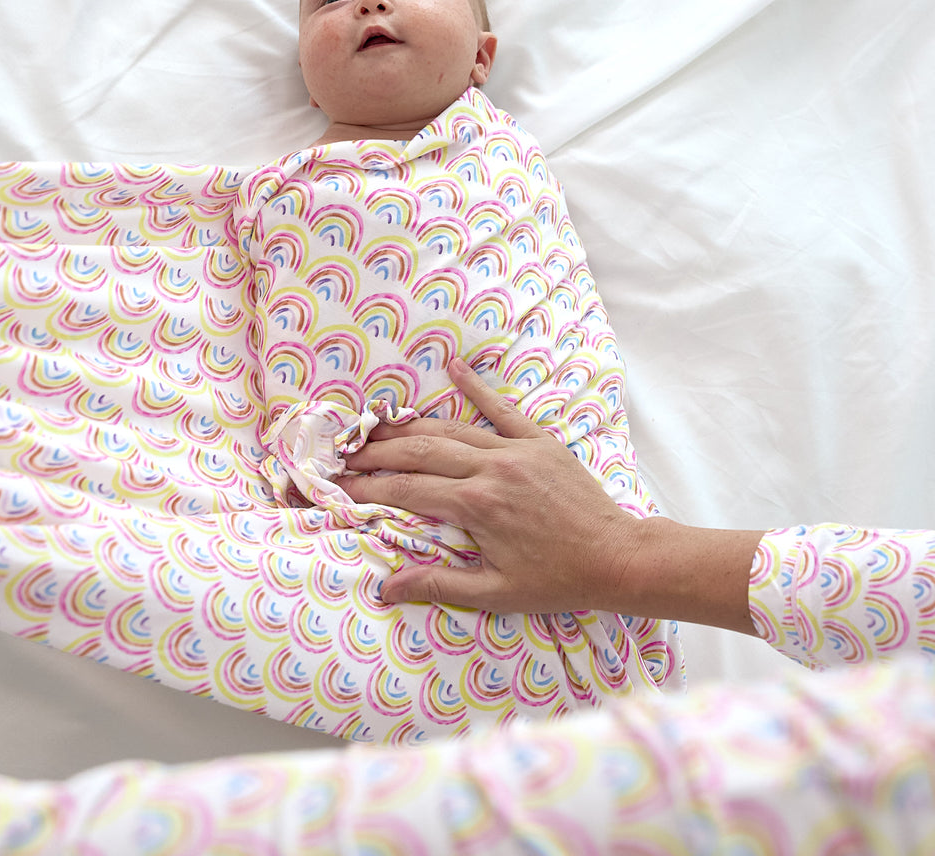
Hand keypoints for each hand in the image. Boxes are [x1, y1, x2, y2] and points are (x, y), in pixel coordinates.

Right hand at [336, 358, 650, 612]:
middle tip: (346, 453)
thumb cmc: (557, 580)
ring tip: (376, 425)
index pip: (407, 490)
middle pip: (420, 451)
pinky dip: (476, 387)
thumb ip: (438, 585)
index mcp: (477, 506)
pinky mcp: (539, 441)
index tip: (340, 485)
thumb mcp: (496, 593)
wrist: (617, 558)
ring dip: (409, 426)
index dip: (369, 487)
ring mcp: (516, 450)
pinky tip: (453, 366)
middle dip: (378, 451)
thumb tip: (384, 588)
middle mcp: (491, 469)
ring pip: (451, 429)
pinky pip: (502, 409)